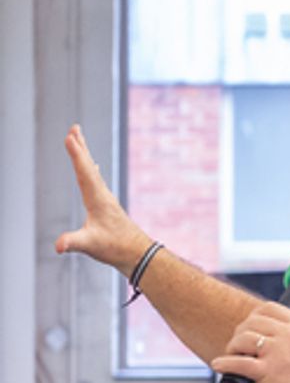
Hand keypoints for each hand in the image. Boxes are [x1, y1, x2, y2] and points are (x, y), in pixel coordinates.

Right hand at [54, 125, 151, 273]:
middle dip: (81, 147)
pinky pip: (96, 181)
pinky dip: (90, 170)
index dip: (76, 155)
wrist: (138, 255)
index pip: (84, 173)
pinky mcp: (107, 206)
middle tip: (74, 127)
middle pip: (88, 167)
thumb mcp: (91, 245)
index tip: (70, 137)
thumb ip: (73, 242)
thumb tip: (59, 246)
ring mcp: (106, 200)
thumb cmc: (116, 248)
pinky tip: (92, 166)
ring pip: (92, 172)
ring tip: (78, 140)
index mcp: (98, 200)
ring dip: (84, 155)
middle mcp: (103, 196)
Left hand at [209, 302, 289, 382]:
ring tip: (235, 356)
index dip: (254, 316)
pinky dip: (225, 363)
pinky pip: (238, 362)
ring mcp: (278, 352)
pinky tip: (220, 365)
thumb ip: (281, 337)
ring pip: (243, 338)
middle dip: (241, 334)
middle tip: (239, 347)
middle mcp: (289, 336)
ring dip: (233, 347)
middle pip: (252, 322)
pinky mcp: (268, 371)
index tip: (249, 326)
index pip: (269, 308)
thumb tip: (249, 336)